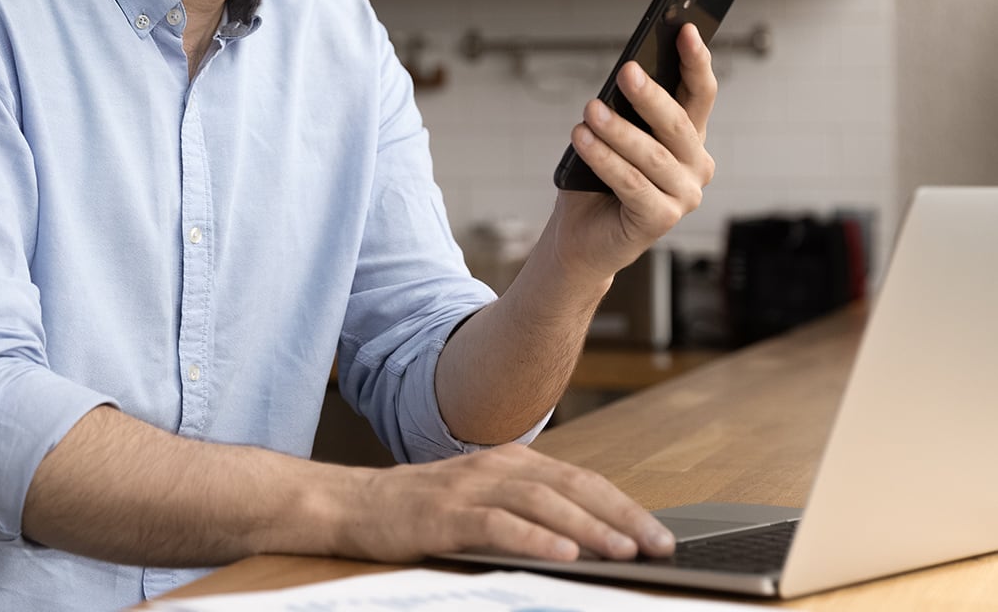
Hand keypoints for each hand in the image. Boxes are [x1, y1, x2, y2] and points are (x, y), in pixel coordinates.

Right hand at [340, 444, 673, 563]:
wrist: (357, 504)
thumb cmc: (426, 509)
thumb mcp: (484, 501)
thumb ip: (530, 510)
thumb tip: (594, 539)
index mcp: (512, 461)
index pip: (581, 480)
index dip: (623, 505)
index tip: (660, 534)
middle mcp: (497, 466)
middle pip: (572, 486)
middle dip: (621, 516)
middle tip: (659, 544)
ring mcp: (471, 487)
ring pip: (542, 502)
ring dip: (587, 528)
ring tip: (623, 552)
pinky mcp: (446, 514)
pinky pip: (499, 524)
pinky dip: (535, 539)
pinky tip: (563, 556)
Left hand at [556, 22, 717, 279]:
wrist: (582, 235)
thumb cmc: (597, 179)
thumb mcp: (613, 135)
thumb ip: (625, 109)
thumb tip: (624, 75)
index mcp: (689, 139)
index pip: (701, 93)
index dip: (696, 61)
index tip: (686, 28)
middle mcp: (695, 166)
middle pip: (677, 123)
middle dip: (650, 95)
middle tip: (626, 71)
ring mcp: (684, 196)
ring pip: (651, 155)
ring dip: (618, 130)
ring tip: (590, 110)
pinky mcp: (661, 219)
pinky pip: (631, 183)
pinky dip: (605, 160)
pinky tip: (582, 139)